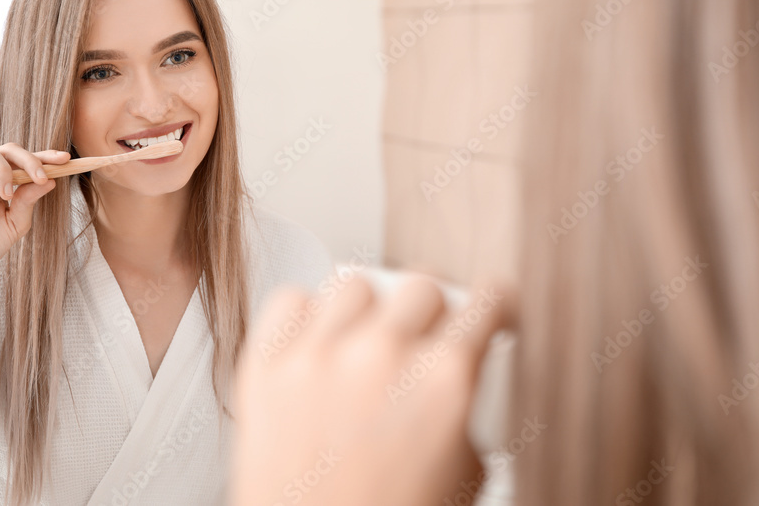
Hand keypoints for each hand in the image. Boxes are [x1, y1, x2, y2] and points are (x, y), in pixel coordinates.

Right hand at [0, 143, 70, 292]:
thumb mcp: (16, 223)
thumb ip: (29, 200)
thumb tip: (50, 180)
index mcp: (3, 182)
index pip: (24, 162)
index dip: (44, 157)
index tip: (66, 159)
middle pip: (8, 149)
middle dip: (29, 160)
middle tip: (41, 177)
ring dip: (3, 169)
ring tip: (6, 195)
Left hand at [231, 274, 515, 505]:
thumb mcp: (465, 475)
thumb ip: (469, 408)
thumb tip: (466, 370)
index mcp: (443, 380)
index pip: (484, 301)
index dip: (494, 303)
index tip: (487, 307)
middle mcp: (381, 355)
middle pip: (420, 284)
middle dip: (431, 311)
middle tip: (424, 339)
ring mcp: (318, 356)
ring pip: (355, 284)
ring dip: (368, 311)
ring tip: (364, 345)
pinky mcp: (265, 366)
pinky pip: (291, 301)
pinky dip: (305, 318)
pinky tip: (316, 347)